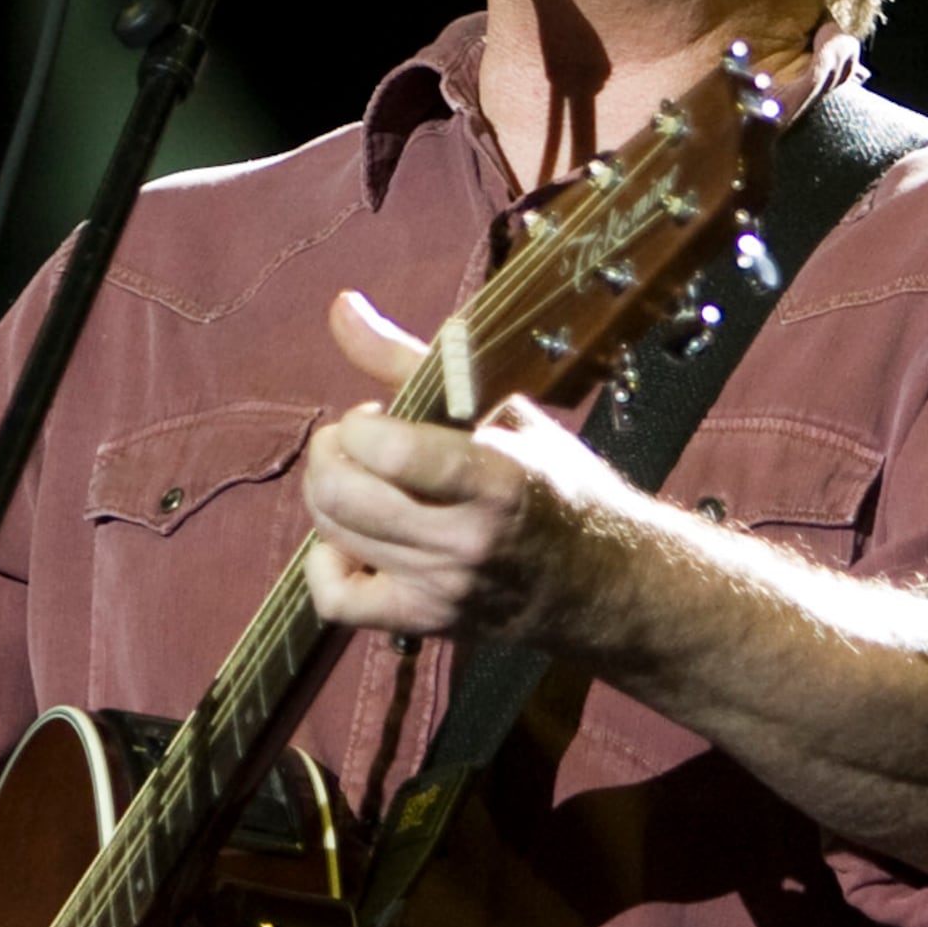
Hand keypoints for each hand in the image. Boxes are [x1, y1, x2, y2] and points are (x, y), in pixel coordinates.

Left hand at [300, 287, 630, 643]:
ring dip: (329, 496)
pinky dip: (326, 565)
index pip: (390, 451)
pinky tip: (352, 542)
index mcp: (496, 477)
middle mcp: (466, 539)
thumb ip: (410, 361)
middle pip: (344, 495)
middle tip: (356, 444)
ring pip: (333, 536)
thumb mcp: (501, 409)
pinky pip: (338, 601)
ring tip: (364, 481)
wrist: (602, 580)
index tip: (380, 417)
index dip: (361, 425)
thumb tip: (339, 305)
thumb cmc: (552, 481)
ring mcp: (443, 587)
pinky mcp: (425, 621)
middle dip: (331, 455)